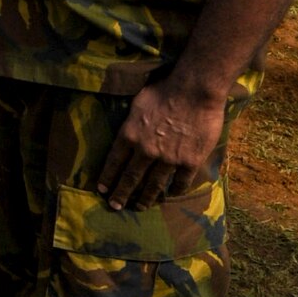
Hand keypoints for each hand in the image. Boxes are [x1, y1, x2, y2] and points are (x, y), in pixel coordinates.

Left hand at [95, 72, 228, 210]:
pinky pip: (180, 182)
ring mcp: (168, 159)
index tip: (102, 190)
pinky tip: (171, 194)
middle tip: (115, 206)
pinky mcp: (190, 162)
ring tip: (140, 207)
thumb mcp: (138, 103)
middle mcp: (146, 151)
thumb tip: (127, 131)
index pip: (113, 162)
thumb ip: (131, 122)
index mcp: (129, 135)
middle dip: (121, 194)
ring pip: (154, 185)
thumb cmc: (165, 90)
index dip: (107, 177)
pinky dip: (175, 190)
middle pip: (131, 178)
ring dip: (146, 198)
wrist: (195, 91)